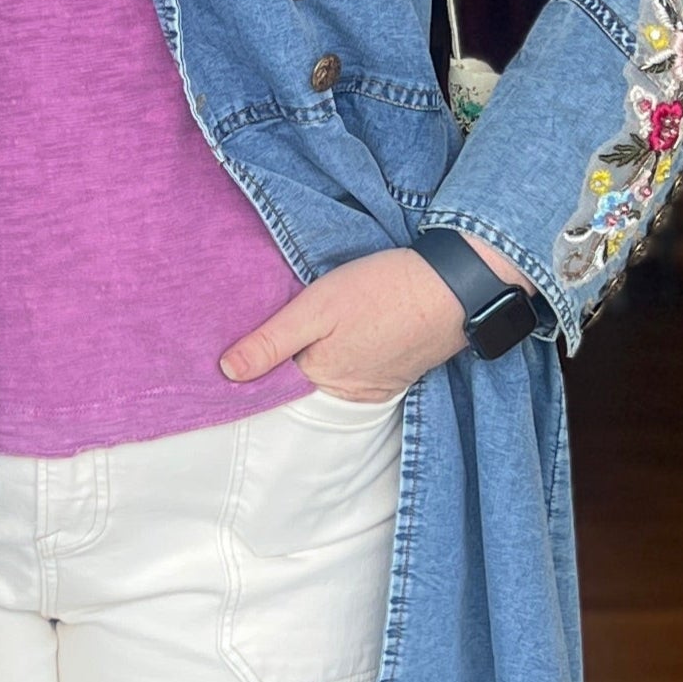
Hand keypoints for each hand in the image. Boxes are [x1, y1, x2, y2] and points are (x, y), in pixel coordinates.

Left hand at [220, 235, 532, 400]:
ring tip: (308, 330)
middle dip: (285, 363)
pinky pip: (355, 374)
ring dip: (315, 359)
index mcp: (322, 381)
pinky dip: (343, 358)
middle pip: (302, 385)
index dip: (256, 366)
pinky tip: (342, 334)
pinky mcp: (394, 375)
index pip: (273, 386)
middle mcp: (347, 395)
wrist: (456, 286)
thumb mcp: (317, 307)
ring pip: (329, 379)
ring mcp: (374, 388)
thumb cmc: (384, 290)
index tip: (237, 348)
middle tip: (274, 330)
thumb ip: (271, 342)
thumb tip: (226, 373)